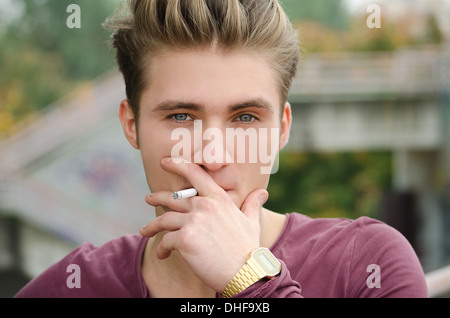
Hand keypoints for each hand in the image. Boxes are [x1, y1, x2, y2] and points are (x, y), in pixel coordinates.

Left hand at [140, 157, 267, 291]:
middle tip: (148, 198)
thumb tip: (262, 192)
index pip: (195, 174)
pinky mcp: (185, 239)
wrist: (245, 272)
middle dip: (158, 197)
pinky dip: (161, 248)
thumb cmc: (249, 248)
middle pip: (174, 198)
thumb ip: (252, 205)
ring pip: (164, 220)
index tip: (165, 162)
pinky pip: (166, 241)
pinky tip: (162, 254)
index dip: (178, 165)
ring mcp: (193, 221)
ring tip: (145, 231)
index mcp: (219, 199)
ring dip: (152, 226)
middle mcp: (205, 205)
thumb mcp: (251, 222)